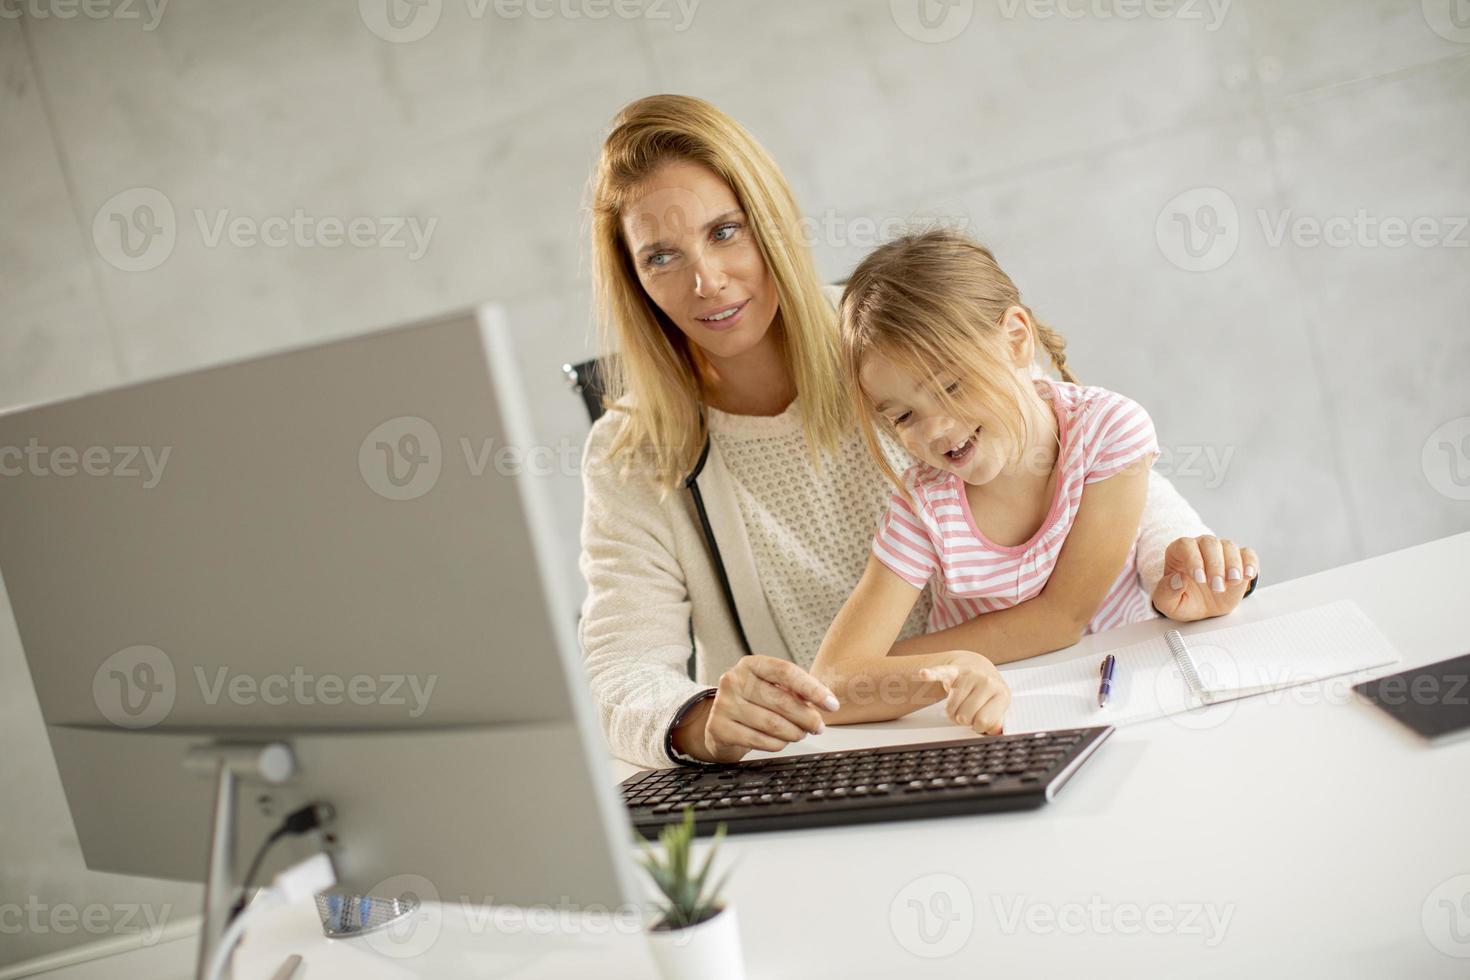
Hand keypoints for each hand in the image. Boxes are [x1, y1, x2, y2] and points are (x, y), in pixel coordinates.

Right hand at [673, 655, 838, 763]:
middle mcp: (734, 680)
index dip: (813, 689)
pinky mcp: (719, 727)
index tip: (832, 704)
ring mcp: (724, 704)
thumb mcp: (770, 688)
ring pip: (772, 724)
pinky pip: (759, 740)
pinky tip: (781, 741)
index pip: (786, 672)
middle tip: (818, 726)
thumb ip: (795, 691)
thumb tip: (824, 701)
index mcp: (751, 664)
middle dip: (807, 717)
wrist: (721, 723)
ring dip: (794, 733)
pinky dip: (777, 744)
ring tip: (800, 733)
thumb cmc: (753, 703)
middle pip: (781, 700)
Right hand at [918, 652, 1009, 735]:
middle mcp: (987, 682)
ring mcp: (970, 675)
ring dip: (951, 712)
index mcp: (1002, 694)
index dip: (978, 726)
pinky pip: (939, 673)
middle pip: (964, 717)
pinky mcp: (953, 670)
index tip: (979, 720)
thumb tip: (994, 730)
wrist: (977, 666)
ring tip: (959, 704)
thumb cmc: (987, 692)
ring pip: (950, 709)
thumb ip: (996, 723)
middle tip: (967, 711)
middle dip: (963, 719)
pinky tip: (924, 674)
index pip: (983, 723)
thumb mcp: (998, 707)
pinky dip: (930, 674)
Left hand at [1150, 535, 1259, 622]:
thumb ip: (1166, 592)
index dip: (1193, 559)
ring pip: (1229, 546)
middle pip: (1209, 543)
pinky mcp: (1240, 560)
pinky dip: (1250, 562)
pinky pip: (1247, 553)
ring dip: (1233, 564)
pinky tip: (1247, 575)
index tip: (1199, 579)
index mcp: (1179, 553)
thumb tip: (1177, 579)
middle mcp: (1200, 547)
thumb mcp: (1168, 603)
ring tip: (1232, 582)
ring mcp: (1221, 552)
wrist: (1203, 606)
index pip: (1185, 545)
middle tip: (1217, 587)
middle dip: (1215, 565)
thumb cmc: (1184, 600)